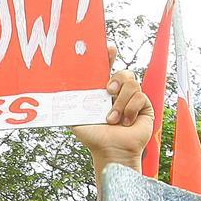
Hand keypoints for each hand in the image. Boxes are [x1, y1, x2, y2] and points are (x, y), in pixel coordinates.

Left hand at [72, 47, 153, 165]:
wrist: (111, 151)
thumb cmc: (94, 138)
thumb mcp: (76, 118)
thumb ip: (69, 104)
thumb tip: (55, 91)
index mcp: (103, 93)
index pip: (108, 70)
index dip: (109, 57)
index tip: (109, 49)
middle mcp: (119, 95)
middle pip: (124, 72)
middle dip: (117, 79)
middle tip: (108, 92)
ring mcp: (132, 100)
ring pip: (132, 84)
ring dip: (120, 103)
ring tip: (113, 119)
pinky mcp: (144, 107)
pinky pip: (140, 97)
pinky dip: (130, 110)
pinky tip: (126, 122)